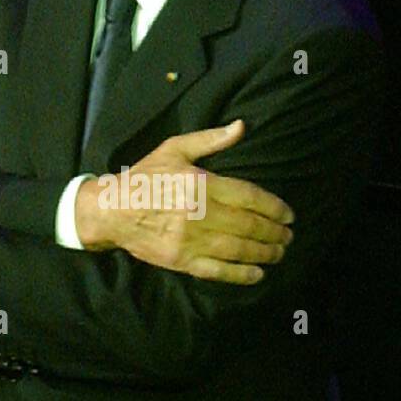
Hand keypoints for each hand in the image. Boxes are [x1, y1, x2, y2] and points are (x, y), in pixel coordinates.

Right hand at [75, 119, 294, 284]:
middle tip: (288, 236)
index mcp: (200, 183)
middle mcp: (199, 213)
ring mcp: (190, 240)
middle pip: (248, 225)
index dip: (273, 207)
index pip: (249, 196)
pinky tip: (258, 273)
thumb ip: (210, 139)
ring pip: (238, 249)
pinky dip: (241, 274)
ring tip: (279, 252)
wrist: (111, 210)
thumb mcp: (174, 149)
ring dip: (264, 253)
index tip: (288, 215)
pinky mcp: (181, 261)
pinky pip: (218, 270)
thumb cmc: (145, 177)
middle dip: (274, 232)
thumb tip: (241, 126)